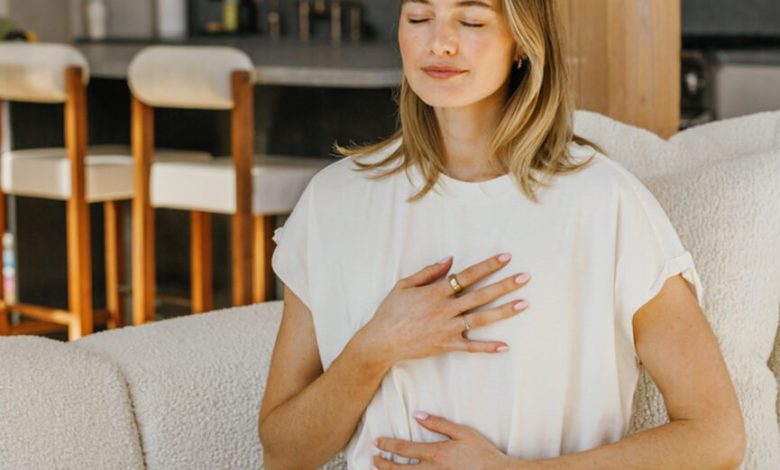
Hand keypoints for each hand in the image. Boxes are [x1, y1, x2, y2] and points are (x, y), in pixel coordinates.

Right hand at [353, 253, 530, 368]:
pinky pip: (471, 348)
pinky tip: (505, 346)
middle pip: (481, 295)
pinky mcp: (446, 346)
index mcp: (435, 292)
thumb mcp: (404, 285)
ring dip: (504, 311)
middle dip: (505, 285)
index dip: (488, 265)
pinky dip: (488, 348)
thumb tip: (450, 260)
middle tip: (525, 277)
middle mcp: (445, 310)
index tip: (506, 257)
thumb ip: (429, 272)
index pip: (467, 275)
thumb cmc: (390, 311)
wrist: (381, 342)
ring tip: (524, 303)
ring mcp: (447, 329)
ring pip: (481, 319)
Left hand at [373, 412, 512, 468]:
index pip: (404, 448)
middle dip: (383, 464)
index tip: (376, 442)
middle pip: (399, 469)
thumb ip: (438, 423)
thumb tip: (417, 414)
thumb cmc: (481, 452)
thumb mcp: (462, 432)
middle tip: (373, 459)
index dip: (387, 445)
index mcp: (435, 453)